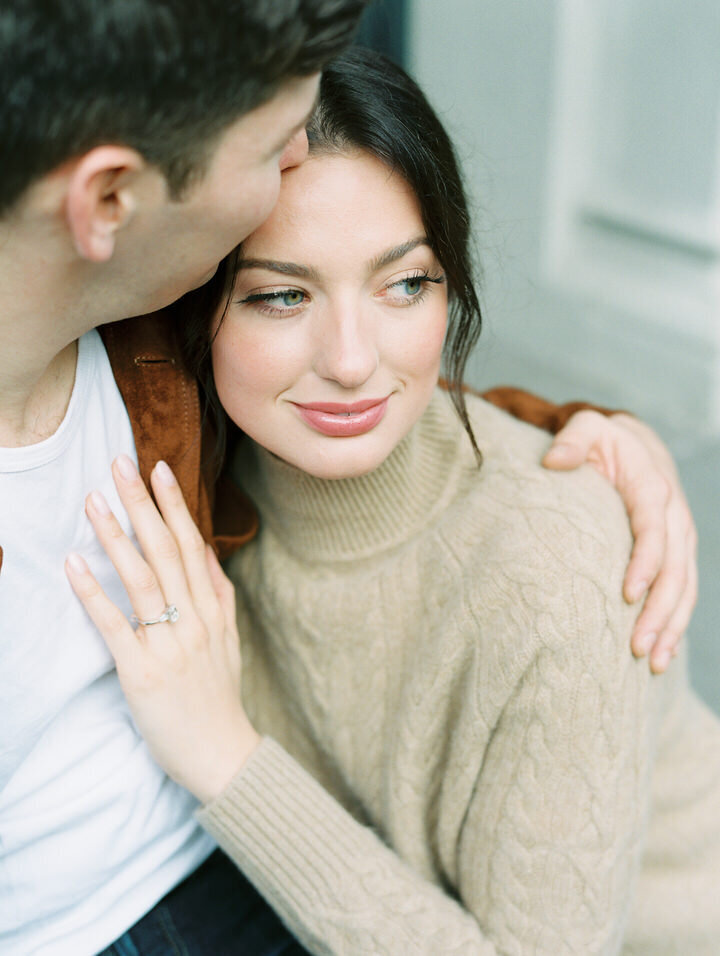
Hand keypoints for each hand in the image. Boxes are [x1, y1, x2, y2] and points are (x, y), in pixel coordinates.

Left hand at [65, 454, 259, 803]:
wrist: (223, 754)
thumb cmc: (220, 696)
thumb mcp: (230, 639)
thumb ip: (219, 594)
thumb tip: (207, 553)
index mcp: (213, 609)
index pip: (192, 545)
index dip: (175, 505)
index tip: (159, 469)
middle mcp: (194, 619)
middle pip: (166, 550)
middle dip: (142, 504)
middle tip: (120, 465)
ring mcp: (170, 644)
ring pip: (141, 578)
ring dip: (116, 536)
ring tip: (94, 501)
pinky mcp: (142, 671)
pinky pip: (114, 625)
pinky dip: (93, 593)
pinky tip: (74, 564)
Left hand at [543, 411, 696, 673]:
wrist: (636, 445)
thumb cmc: (602, 441)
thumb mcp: (585, 427)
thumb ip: (571, 439)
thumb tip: (554, 460)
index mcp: (652, 487)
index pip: (653, 528)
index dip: (645, 562)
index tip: (628, 595)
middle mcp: (674, 515)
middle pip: (675, 568)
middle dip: (660, 611)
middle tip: (638, 647)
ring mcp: (681, 537)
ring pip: (685, 587)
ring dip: (672, 626)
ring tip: (653, 663)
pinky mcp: (679, 554)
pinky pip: (684, 592)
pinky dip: (677, 624)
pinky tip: (663, 655)